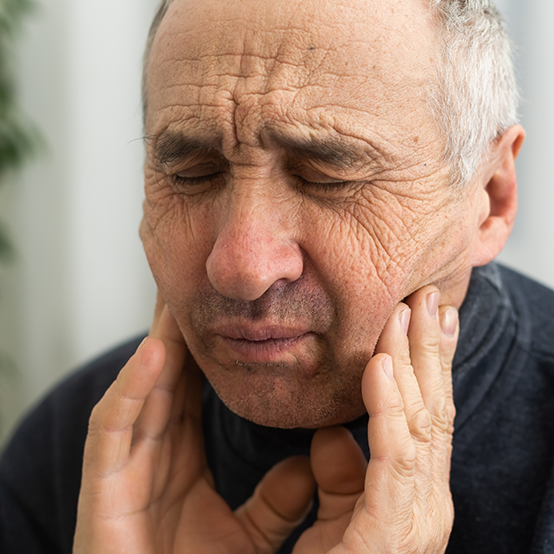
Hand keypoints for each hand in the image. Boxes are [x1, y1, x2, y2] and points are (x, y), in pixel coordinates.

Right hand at [73, 294, 316, 553]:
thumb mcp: (249, 537)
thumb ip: (281, 501)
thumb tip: (313, 463)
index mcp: (179, 461)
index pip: (194, 391)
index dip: (208, 352)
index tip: (230, 312)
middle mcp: (149, 455)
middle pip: (166, 379)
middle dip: (178, 330)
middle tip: (194, 280)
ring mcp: (122, 470)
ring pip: (140, 391)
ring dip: (157, 344)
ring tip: (174, 297)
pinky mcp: (101, 492)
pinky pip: (114, 430)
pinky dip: (131, 390)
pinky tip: (155, 353)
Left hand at [293, 286, 458, 553]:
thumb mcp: (333, 517)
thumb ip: (339, 475)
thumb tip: (334, 433)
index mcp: (410, 495)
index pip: (423, 415)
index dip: (424, 363)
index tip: (421, 315)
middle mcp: (425, 503)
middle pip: (434, 410)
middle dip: (431, 349)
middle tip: (430, 295)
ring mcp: (417, 519)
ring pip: (423, 423)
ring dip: (415, 362)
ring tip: (411, 310)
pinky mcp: (393, 533)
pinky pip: (394, 458)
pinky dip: (390, 409)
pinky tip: (381, 365)